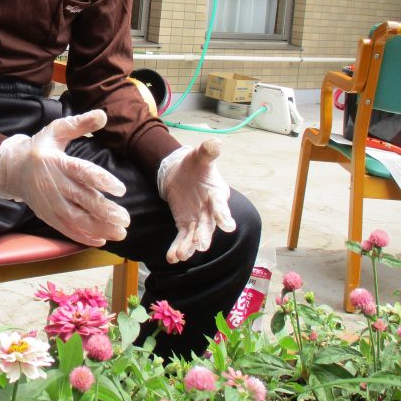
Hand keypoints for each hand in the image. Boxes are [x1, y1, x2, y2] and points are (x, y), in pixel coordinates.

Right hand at [0, 109, 129, 246]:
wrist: (13, 169)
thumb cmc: (40, 148)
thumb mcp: (57, 130)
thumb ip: (80, 124)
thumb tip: (103, 115)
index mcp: (57, 163)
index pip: (82, 172)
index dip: (101, 181)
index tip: (121, 190)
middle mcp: (54, 185)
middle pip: (82, 200)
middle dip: (105, 211)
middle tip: (126, 218)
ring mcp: (50, 203)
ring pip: (76, 219)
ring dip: (99, 227)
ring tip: (120, 232)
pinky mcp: (48, 215)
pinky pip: (66, 229)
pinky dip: (83, 236)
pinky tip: (101, 240)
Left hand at [157, 141, 235, 262]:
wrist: (180, 172)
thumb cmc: (195, 164)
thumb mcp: (199, 155)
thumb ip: (207, 151)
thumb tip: (215, 143)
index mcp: (217, 193)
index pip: (221, 205)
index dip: (224, 215)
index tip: (228, 226)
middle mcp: (210, 210)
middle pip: (209, 225)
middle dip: (205, 236)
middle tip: (202, 246)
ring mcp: (198, 219)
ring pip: (195, 235)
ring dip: (189, 246)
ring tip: (182, 255)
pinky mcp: (185, 223)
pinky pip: (182, 237)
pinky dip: (177, 247)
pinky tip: (172, 257)